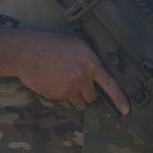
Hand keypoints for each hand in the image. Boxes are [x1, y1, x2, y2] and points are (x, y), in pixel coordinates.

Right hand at [14, 31, 130, 114]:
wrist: (26, 51)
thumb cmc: (49, 44)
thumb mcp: (74, 42)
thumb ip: (88, 55)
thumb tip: (98, 66)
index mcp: (90, 60)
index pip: (110, 82)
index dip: (119, 98)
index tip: (126, 110)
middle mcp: (83, 74)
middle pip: (93, 96)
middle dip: (85, 91)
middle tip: (73, 80)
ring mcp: (71, 85)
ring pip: (80, 101)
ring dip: (74, 95)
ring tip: (61, 79)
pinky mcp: (60, 94)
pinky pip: (67, 100)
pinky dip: (62, 94)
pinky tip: (53, 81)